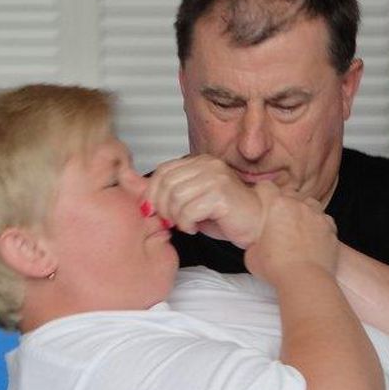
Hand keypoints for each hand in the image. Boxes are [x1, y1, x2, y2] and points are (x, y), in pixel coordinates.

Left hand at [146, 155, 264, 246]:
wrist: (259, 224)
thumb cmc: (227, 215)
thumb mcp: (191, 200)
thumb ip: (166, 192)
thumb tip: (129, 182)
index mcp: (200, 162)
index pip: (163, 171)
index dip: (152, 193)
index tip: (153, 211)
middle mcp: (208, 164)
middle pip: (166, 183)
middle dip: (162, 207)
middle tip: (171, 221)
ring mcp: (215, 177)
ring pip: (176, 197)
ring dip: (176, 217)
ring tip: (186, 224)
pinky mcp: (220, 194)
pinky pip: (189, 210)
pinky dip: (187, 223)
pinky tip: (196, 227)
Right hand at [244, 193, 338, 284]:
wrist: (304, 279)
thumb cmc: (275, 267)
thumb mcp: (251, 254)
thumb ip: (255, 242)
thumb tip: (258, 244)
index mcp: (277, 205)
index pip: (267, 187)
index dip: (263, 193)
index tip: (261, 199)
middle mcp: (299, 205)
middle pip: (291, 194)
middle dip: (285, 202)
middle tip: (280, 217)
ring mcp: (317, 216)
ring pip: (311, 204)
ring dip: (305, 210)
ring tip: (299, 224)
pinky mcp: (331, 229)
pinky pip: (325, 221)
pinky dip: (320, 226)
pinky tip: (314, 236)